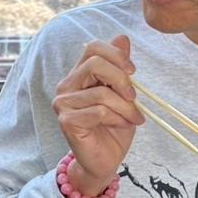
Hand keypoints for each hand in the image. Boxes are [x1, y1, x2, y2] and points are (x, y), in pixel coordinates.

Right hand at [53, 35, 141, 196]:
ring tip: (134, 118)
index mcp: (79, 75)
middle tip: (134, 98)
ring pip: (101, 93)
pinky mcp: (66, 120)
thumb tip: (122, 37)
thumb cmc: (113, 128)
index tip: (133, 72)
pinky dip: (117, 118)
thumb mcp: (123, 95)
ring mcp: (63, 102)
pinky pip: (99, 111)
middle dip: (122, 80)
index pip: (93, 48)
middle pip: (95, 63)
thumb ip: (121, 69)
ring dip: (125, 107)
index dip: (116, 55)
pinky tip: (120, 125)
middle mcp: (67, 85)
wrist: (104, 160)